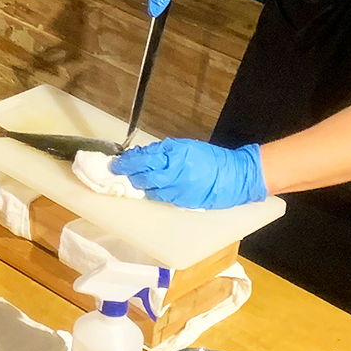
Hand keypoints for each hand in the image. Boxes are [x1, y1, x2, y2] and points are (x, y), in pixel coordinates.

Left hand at [112, 139, 265, 209]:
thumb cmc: (209, 158)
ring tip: (140, 181)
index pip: (141, 161)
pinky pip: (164, 199)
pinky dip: (157, 193)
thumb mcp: (185, 146)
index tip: (114, 165)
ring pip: (150, 192)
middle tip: (123, 173)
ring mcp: (178, 192)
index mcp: (174, 157)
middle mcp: (174, 175)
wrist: (235, 176)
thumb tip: (141, 155)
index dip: (125, 164)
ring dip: (143, 186)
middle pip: (142, 179)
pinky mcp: (184, 203)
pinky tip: (157, 189)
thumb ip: (163, 151)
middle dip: (131, 176)